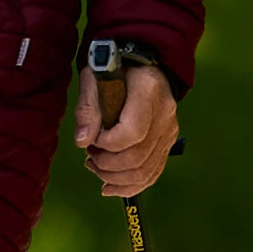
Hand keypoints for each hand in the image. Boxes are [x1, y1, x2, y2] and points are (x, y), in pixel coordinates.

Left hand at [73, 52, 181, 199]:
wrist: (141, 64)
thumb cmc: (114, 69)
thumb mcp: (94, 78)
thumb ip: (88, 108)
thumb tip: (83, 141)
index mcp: (148, 91)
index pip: (132, 132)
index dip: (107, 145)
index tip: (91, 141)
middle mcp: (165, 113)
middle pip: (139, 156)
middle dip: (107, 165)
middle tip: (89, 157)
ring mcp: (169, 130)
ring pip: (146, 170)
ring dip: (115, 178)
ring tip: (95, 168)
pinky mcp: (167, 142)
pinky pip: (152, 173)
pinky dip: (130, 186)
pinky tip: (110, 187)